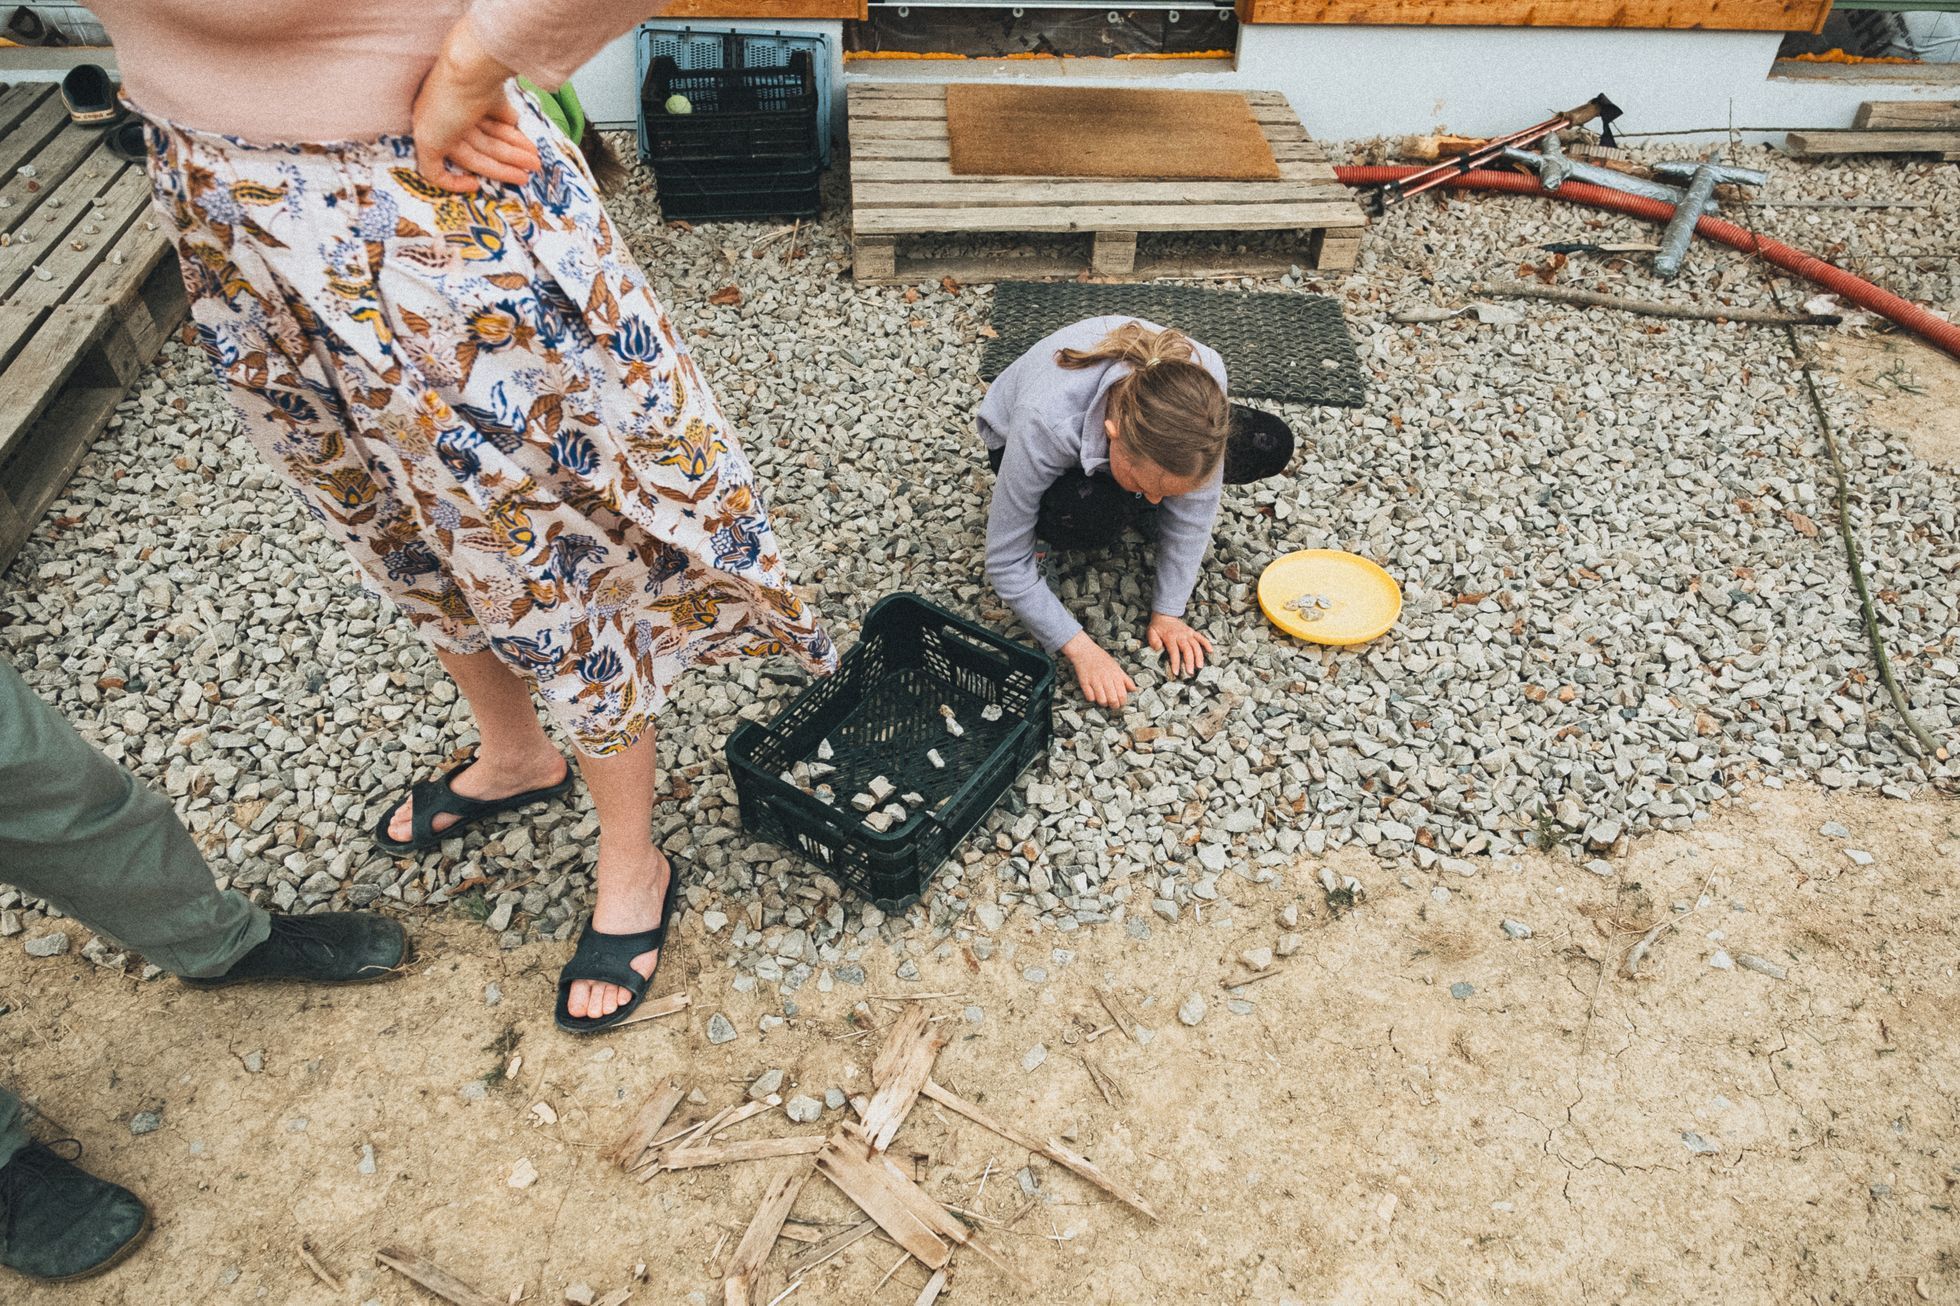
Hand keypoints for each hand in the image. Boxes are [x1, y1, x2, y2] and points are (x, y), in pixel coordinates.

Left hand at [411, 19, 542, 193]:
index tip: (524, 143)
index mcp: (458, 101)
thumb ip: (500, 110)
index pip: (483, 127)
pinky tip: (475, 185)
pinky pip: (434, 172)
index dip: (506, 138)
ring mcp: (434, 128)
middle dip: (512, 155)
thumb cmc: (483, 72)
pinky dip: (453, 183)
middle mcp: (444, 115)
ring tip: (531, 168)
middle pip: (482, 144)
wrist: (469, 66)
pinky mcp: (426, 142)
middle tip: (535, 164)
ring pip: (472, 157)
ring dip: (504, 165)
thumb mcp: (495, 95)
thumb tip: (514, 122)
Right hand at [1062, 632, 1135, 709]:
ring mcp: (1095, 681)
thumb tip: (1134, 690)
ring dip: (1103, 703)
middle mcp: (1106, 678)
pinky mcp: (1084, 682)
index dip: (1122, 702)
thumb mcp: (1117, 667)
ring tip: (1103, 700)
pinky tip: (1093, 694)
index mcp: (1116, 675)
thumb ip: (1126, 679)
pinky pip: (1090, 697)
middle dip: (1114, 706)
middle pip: (1113, 700)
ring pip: (1102, 701)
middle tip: (1113, 704)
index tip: (1121, 703)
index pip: (1122, 695)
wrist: (1085, 651)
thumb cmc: (1102, 659)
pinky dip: (1092, 698)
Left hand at [1148, 613, 1213, 677]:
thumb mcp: (1151, 632)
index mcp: (1170, 637)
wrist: (1164, 615)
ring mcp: (1188, 633)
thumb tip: (1158, 648)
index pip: (1174, 651)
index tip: (1176, 672)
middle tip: (1190, 672)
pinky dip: (1207, 643)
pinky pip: (1201, 637)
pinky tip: (1211, 651)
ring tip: (1199, 666)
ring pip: (1196, 645)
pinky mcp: (1192, 632)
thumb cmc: (1157, 626)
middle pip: (1187, 649)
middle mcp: (1181, 635)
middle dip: (1189, 661)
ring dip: (1199, 656)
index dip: (1175, 662)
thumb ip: (1153, 640)